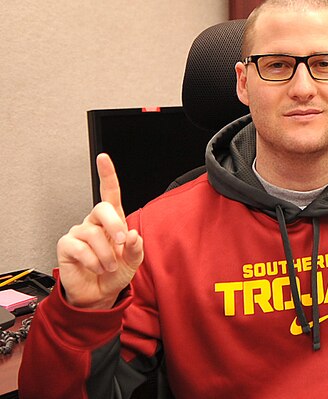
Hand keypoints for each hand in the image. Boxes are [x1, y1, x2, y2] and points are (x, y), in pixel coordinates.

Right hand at [56, 153, 143, 308]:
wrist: (98, 294)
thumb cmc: (115, 273)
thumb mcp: (133, 261)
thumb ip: (136, 248)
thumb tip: (132, 234)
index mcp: (112, 221)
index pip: (109, 193)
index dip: (107, 175)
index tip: (103, 158)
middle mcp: (94, 223)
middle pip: (102, 208)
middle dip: (114, 224)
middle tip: (121, 242)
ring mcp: (79, 233)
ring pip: (93, 233)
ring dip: (106, 254)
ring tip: (108, 266)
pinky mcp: (66, 246)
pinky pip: (80, 248)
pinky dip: (93, 261)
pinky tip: (95, 267)